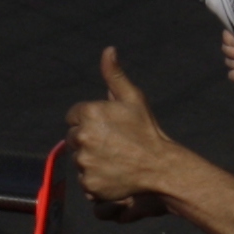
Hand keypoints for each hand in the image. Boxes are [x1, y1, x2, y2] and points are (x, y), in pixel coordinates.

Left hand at [62, 48, 206, 213]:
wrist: (159, 166)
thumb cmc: (147, 131)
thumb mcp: (133, 98)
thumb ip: (115, 74)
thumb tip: (108, 50)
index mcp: (88, 113)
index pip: (73, 116)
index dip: (89, 121)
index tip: (107, 128)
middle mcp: (82, 137)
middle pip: (73, 138)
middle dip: (88, 139)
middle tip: (112, 144)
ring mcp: (84, 162)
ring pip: (78, 159)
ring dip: (91, 160)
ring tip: (114, 159)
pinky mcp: (88, 183)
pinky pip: (84, 180)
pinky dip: (95, 179)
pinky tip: (112, 173)